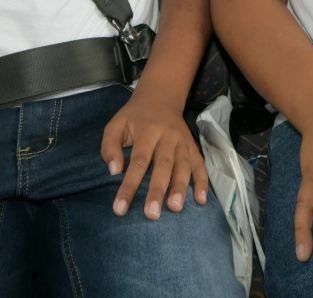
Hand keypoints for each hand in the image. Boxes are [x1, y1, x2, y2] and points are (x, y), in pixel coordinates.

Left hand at [100, 89, 207, 219]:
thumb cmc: (134, 117)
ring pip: (183, 166)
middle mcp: (167, 137)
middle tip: (151, 214)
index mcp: (146, 131)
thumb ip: (110, 147)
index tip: (120, 209)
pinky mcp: (193, 147)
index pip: (137, 162)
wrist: (160, 97)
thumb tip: (114, 171)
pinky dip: (202, 182)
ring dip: (180, 188)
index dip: (129, 186)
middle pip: (163, 166)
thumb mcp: (116, 125)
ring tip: (175, 208)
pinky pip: (200, 165)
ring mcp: (183, 142)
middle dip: (157, 191)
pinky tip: (201, 200)